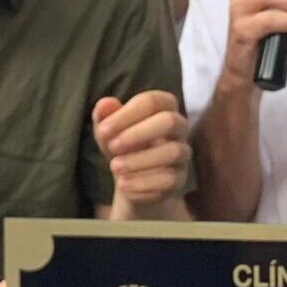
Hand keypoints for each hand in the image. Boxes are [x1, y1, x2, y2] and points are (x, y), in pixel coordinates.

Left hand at [95, 91, 189, 217]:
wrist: (131, 180)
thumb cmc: (122, 146)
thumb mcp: (109, 131)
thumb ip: (104, 116)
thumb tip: (104, 104)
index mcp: (163, 107)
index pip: (151, 102)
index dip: (126, 114)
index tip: (103, 130)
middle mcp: (179, 127)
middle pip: (170, 121)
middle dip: (138, 133)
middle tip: (112, 146)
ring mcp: (182, 153)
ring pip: (172, 152)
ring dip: (139, 160)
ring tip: (114, 167)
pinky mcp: (180, 179)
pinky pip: (168, 180)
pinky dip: (143, 183)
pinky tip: (124, 184)